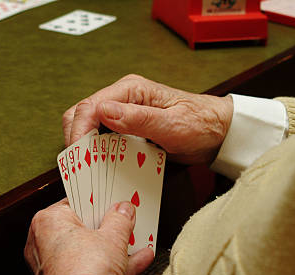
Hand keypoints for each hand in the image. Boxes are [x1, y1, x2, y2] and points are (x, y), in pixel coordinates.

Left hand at [24, 198, 153, 274]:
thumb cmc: (86, 272)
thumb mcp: (113, 237)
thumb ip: (119, 219)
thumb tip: (123, 211)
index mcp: (47, 221)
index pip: (73, 204)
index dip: (96, 204)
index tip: (110, 204)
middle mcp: (41, 242)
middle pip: (79, 230)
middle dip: (105, 230)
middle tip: (123, 225)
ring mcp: (48, 267)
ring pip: (84, 253)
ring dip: (112, 250)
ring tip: (134, 246)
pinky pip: (85, 271)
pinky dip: (107, 269)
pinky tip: (133, 264)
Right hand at [63, 74, 233, 164]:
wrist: (218, 132)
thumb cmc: (201, 125)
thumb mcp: (171, 125)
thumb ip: (138, 119)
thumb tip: (104, 112)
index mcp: (130, 90)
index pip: (89, 106)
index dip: (78, 131)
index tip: (78, 155)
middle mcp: (122, 98)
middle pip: (81, 114)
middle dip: (76, 138)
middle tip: (80, 164)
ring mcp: (122, 112)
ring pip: (87, 125)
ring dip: (84, 146)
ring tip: (88, 166)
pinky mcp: (125, 126)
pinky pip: (100, 136)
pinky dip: (95, 150)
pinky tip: (100, 164)